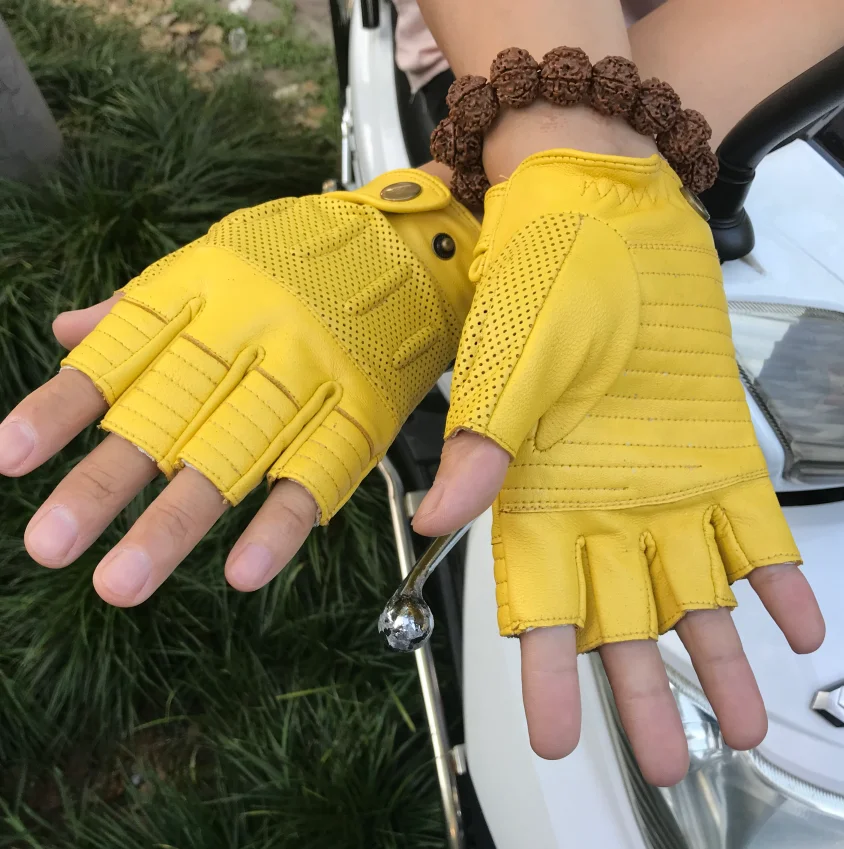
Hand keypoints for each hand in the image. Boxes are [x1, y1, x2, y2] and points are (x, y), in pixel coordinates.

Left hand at [0, 171, 477, 605]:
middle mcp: (252, 331)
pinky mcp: (363, 409)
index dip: (63, 405)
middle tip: (53, 544)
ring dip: (178, 521)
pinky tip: (242, 569)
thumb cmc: (312, 255)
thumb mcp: (220, 254)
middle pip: (171, 412)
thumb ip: (144, 300)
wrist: (416, 245)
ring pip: (236, 451)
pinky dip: (282, 521)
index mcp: (209, 288)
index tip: (9, 457)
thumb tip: (67, 332)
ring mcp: (309, 373)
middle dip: (107, 481)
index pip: (123, 352)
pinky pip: (321, 469)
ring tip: (122, 582)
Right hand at [412, 150, 824, 785]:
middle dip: (642, 691)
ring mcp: (664, 487)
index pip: (537, 604)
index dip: (546, 674)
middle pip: (621, 619)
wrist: (610, 219)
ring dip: (719, 655)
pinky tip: (796, 626)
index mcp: (539, 494)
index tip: (553, 738)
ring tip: (744, 720)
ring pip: (693, 590)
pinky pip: (753, 531)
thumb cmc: (544, 280)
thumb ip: (485, 443)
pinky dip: (777, 579)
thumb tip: (438, 516)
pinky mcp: (719, 457)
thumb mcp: (510, 360)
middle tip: (667, 762)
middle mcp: (600, 505)